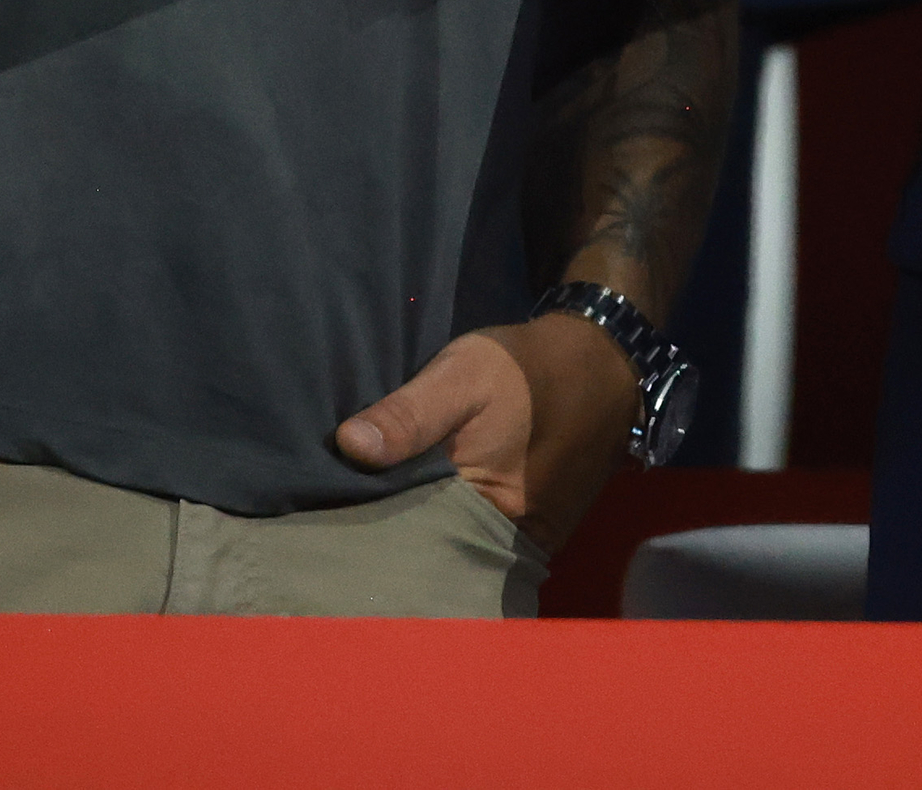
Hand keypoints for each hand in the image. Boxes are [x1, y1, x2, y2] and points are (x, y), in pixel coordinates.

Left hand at [335, 316, 636, 549]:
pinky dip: (441, 530)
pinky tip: (407, 513)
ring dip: (411, 539)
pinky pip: (471, 543)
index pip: (406, 545)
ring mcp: (518, 543)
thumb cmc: (528, 370)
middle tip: (327, 531)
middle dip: (382, 546)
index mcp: (483, 511)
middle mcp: (503, 543)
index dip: (362, 536)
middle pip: (427, 557)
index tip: (319, 527)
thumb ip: (409, 413)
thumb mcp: (464, 373)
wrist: (601, 364)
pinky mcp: (527, 534)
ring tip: (353, 528)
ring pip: (447, 552)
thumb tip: (348, 446)